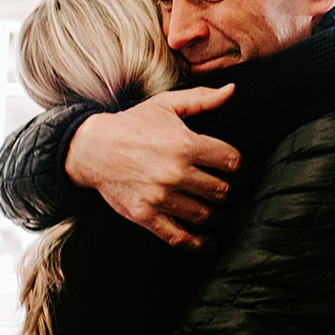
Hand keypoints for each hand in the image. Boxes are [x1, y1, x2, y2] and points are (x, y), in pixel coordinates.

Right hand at [64, 85, 239, 249]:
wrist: (92, 148)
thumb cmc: (133, 124)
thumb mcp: (166, 105)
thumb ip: (202, 99)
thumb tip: (232, 90)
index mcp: (185, 143)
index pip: (231, 161)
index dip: (241, 167)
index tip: (239, 170)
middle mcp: (175, 172)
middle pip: (222, 191)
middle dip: (228, 191)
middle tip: (226, 189)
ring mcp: (160, 197)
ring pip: (205, 215)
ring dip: (217, 214)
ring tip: (215, 207)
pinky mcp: (146, 216)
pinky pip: (180, 238)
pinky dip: (199, 244)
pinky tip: (210, 243)